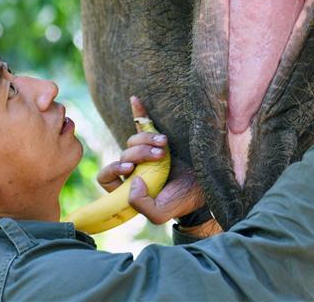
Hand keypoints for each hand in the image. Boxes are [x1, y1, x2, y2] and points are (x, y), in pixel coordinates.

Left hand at [95, 96, 205, 223]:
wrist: (206, 187)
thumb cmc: (181, 202)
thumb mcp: (159, 213)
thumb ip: (140, 204)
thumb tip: (132, 180)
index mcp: (129, 186)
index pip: (107, 177)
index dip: (114, 170)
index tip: (131, 168)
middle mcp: (135, 168)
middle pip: (123, 154)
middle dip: (140, 153)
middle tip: (160, 155)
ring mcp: (147, 153)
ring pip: (133, 140)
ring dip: (147, 139)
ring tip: (165, 143)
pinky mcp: (159, 140)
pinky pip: (144, 123)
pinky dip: (139, 111)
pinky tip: (135, 100)